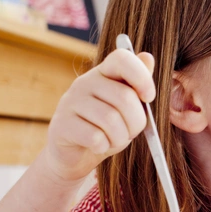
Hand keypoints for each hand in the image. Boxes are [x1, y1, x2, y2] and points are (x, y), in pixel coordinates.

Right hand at [44, 49, 155, 182]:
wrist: (76, 154)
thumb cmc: (107, 128)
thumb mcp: (127, 107)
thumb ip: (138, 84)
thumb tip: (148, 57)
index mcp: (104, 73)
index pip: (122, 59)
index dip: (142, 77)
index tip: (148, 97)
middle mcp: (85, 82)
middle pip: (124, 97)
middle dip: (136, 122)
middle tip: (131, 132)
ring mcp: (70, 101)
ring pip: (111, 120)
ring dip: (120, 137)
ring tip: (114, 140)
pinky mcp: (61, 124)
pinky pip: (95, 137)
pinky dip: (104, 146)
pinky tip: (98, 145)